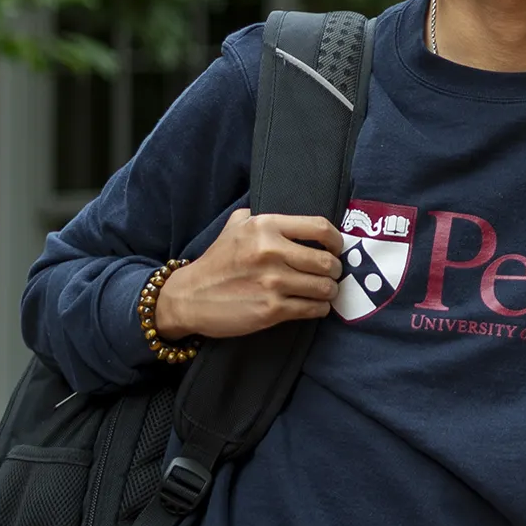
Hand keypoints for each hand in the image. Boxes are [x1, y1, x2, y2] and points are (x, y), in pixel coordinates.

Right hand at [153, 209, 343, 339]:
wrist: (189, 297)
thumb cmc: (217, 262)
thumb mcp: (234, 227)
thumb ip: (261, 216)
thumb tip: (292, 217)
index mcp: (265, 226)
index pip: (320, 228)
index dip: (337, 240)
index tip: (336, 249)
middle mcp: (271, 251)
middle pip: (328, 261)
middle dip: (335, 270)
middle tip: (330, 274)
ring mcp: (272, 282)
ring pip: (325, 287)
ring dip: (329, 291)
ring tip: (323, 291)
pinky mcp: (272, 309)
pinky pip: (313, 308)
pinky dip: (319, 308)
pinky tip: (312, 305)